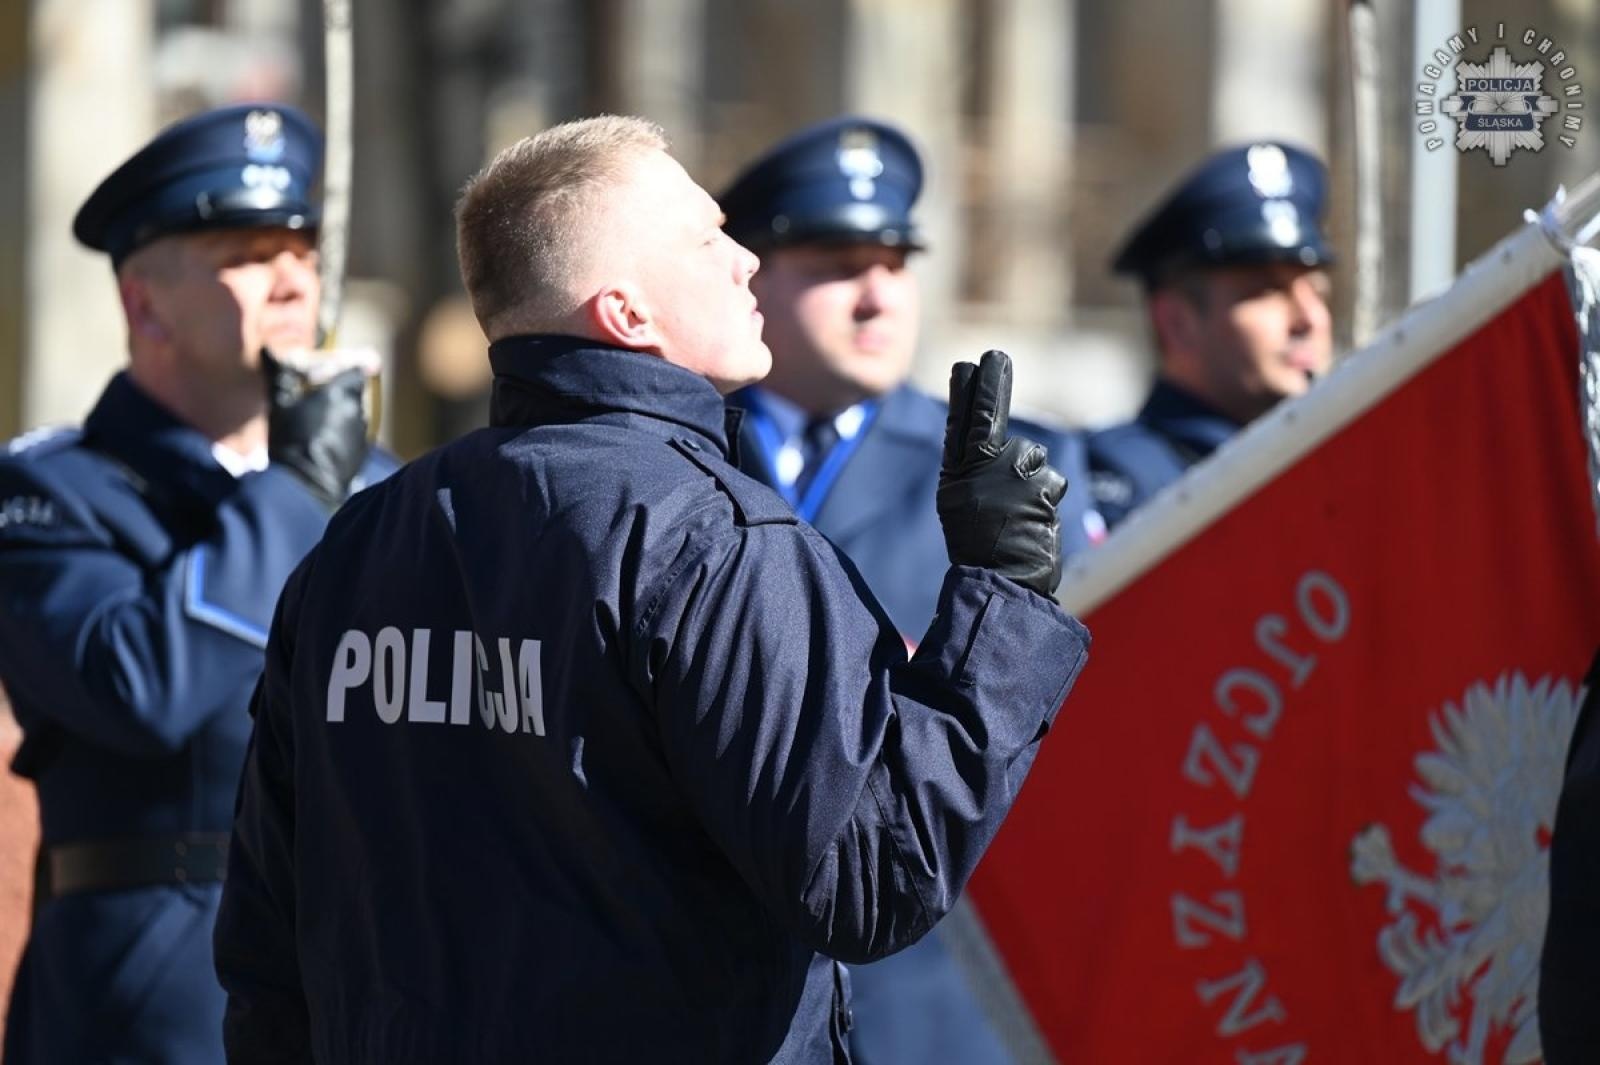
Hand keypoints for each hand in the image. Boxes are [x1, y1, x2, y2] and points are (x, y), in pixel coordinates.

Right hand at [262, 348, 375, 508]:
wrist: (305, 485)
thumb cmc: (291, 440)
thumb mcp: (279, 405)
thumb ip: (279, 376)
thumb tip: (268, 349)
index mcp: (341, 393)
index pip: (355, 372)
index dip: (343, 373)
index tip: (327, 379)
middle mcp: (356, 410)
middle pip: (353, 394)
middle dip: (338, 396)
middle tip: (314, 405)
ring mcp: (362, 433)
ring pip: (354, 416)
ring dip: (340, 417)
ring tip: (315, 428)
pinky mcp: (363, 454)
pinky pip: (354, 437)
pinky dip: (342, 437)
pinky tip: (322, 446)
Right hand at [937, 350, 1065, 597]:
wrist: (1001, 579)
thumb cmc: (982, 546)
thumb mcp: (962, 504)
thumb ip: (976, 471)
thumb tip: (1005, 446)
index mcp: (957, 472)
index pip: (961, 423)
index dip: (967, 393)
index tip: (969, 365)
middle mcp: (980, 467)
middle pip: (993, 423)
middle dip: (993, 387)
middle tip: (996, 356)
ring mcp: (1011, 472)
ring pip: (1032, 458)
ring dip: (1033, 482)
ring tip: (1019, 516)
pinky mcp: (1040, 483)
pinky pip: (1051, 482)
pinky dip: (1047, 500)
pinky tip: (1034, 522)